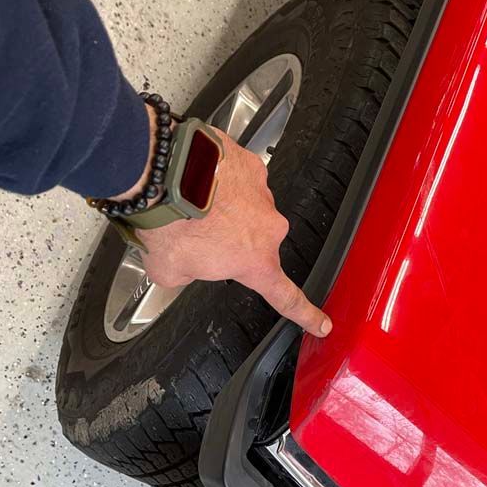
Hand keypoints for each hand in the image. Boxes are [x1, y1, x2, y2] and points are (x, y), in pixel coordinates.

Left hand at [134, 126, 331, 336]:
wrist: (164, 173)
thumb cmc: (170, 222)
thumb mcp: (169, 271)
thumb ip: (187, 275)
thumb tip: (184, 265)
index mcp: (256, 262)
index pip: (287, 297)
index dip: (306, 314)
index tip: (322, 323)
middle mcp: (268, 228)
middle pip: (254, 242)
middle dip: (229, 240)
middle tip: (195, 234)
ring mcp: (263, 193)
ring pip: (246, 207)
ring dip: (223, 207)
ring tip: (190, 204)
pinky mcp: (251, 163)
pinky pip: (238, 176)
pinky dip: (219, 179)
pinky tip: (195, 179)